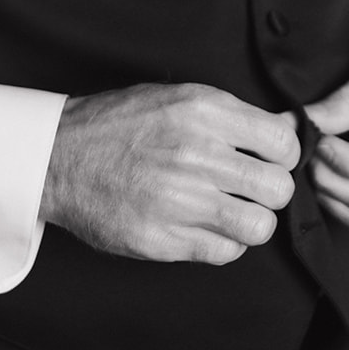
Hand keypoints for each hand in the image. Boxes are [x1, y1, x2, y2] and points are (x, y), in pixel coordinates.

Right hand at [40, 83, 300, 265]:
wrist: (60, 156)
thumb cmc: (122, 123)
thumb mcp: (180, 98)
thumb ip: (234, 115)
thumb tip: (288, 131)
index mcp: (204, 111)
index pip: (283, 143)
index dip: (284, 155)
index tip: (270, 159)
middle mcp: (196, 154)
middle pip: (278, 188)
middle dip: (272, 190)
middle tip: (253, 187)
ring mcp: (179, 200)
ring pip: (259, 226)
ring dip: (253, 221)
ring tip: (235, 210)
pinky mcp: (162, 239)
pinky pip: (225, 252)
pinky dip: (225, 243)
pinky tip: (208, 226)